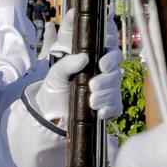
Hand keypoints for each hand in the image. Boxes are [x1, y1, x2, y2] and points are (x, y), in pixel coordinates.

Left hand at [33, 8, 123, 122]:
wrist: (50, 109)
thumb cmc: (56, 86)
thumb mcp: (56, 72)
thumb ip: (67, 63)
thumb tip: (84, 58)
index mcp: (95, 62)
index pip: (112, 53)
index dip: (112, 57)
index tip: (102, 65)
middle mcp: (104, 76)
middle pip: (116, 73)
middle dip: (106, 80)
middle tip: (92, 86)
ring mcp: (107, 92)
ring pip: (116, 92)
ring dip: (105, 97)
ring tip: (91, 102)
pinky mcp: (108, 108)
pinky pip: (116, 108)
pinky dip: (110, 110)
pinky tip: (100, 112)